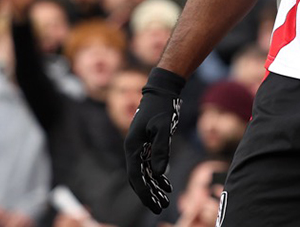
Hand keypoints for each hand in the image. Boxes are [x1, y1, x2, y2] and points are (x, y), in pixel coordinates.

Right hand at [125, 68, 185, 213]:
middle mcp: (134, 150)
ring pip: (145, 174)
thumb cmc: (162, 107)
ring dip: (154, 187)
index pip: (136, 177)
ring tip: (165, 201)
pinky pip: (151, 165)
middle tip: (160, 208)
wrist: (162, 91)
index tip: (154, 205)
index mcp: (133, 147)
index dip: (145, 193)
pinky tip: (166, 185)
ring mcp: (141, 148)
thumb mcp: (163, 127)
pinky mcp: (149, 145)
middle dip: (149, 195)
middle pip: (139, 179)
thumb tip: (159, 174)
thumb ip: (161, 149)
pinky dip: (158, 176)